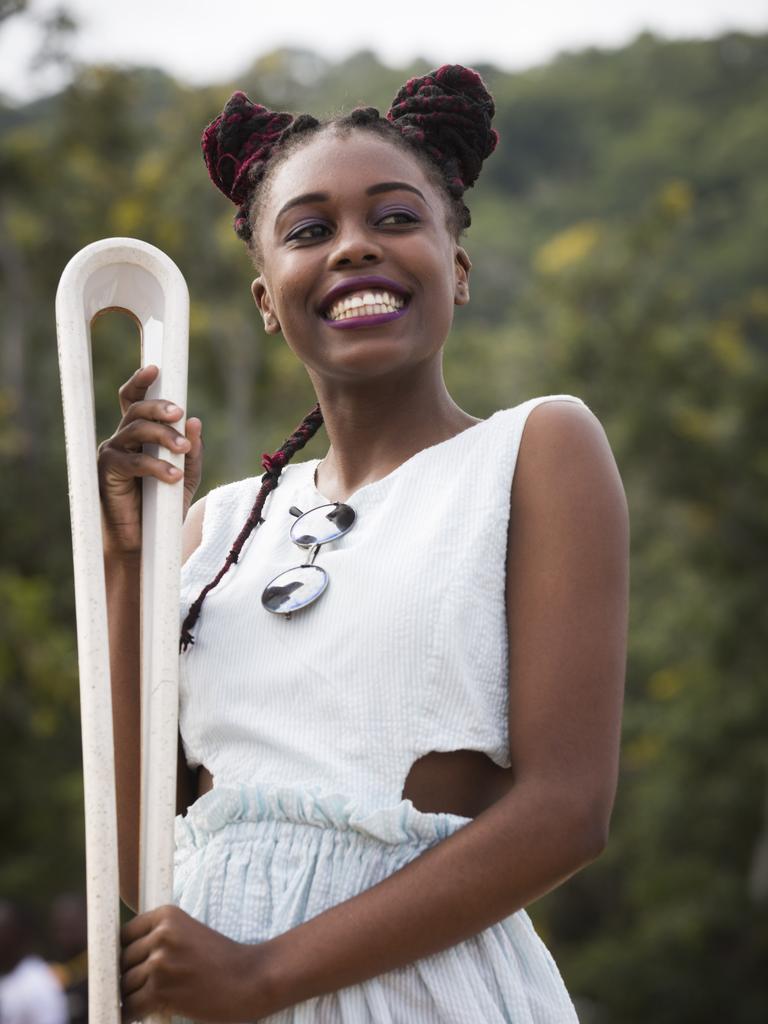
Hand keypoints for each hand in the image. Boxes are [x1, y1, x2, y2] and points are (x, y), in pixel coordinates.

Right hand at [98, 365, 203, 555]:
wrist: (146, 541)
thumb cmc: (164, 505)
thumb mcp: (186, 475)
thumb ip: (192, 450)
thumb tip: (195, 422)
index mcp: (139, 435)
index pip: (136, 401)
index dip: (141, 382)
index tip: (155, 368)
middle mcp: (122, 439)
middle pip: (136, 410)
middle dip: (159, 408)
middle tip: (179, 414)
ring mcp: (112, 454)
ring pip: (135, 431)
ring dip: (163, 437)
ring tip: (183, 450)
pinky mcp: (108, 473)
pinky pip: (133, 461)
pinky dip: (156, 467)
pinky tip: (173, 476)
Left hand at [120, 905, 273, 1021]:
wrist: (249, 979)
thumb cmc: (220, 960)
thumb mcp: (188, 933)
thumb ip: (158, 938)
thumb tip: (119, 958)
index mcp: (167, 915)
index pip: (124, 934)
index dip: (124, 953)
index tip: (129, 966)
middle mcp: (162, 934)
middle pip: (122, 960)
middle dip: (128, 976)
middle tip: (144, 987)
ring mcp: (160, 962)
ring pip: (124, 985)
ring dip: (131, 997)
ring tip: (148, 1001)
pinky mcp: (161, 990)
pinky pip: (130, 1006)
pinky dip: (132, 1014)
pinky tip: (142, 1014)